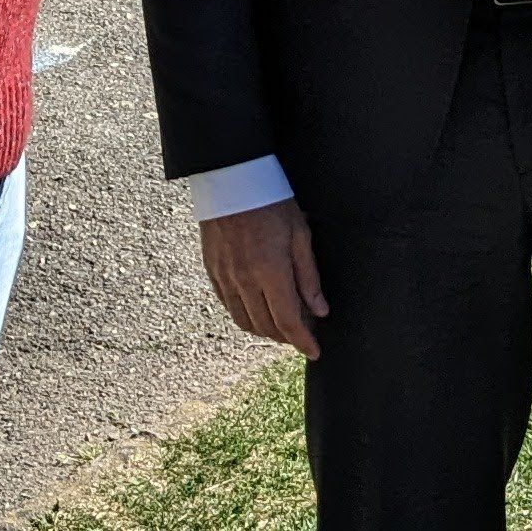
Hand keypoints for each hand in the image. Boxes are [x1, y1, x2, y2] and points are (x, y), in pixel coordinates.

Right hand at [198, 197, 329, 359]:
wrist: (231, 178)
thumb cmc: (271, 201)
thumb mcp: (300, 235)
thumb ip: (309, 277)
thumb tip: (319, 311)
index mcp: (271, 272)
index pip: (289, 322)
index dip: (303, 342)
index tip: (314, 352)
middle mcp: (245, 281)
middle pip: (266, 327)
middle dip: (286, 338)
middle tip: (302, 335)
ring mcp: (225, 277)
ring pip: (244, 321)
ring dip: (264, 331)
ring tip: (280, 326)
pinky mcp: (211, 270)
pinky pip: (227, 305)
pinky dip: (244, 316)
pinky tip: (256, 310)